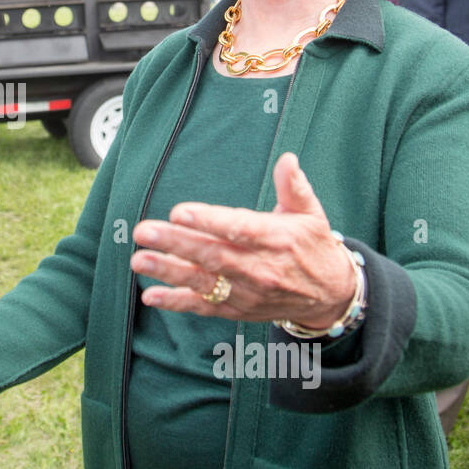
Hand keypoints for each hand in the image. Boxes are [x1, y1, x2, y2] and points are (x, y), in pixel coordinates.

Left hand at [129, 152, 354, 328]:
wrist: (329, 295)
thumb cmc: (313, 247)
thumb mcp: (311, 214)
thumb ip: (294, 186)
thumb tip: (287, 159)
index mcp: (276, 238)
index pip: (239, 229)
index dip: (208, 221)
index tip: (180, 212)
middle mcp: (259, 268)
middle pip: (212, 254)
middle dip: (175, 243)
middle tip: (143, 231)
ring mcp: (247, 292)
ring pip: (203, 281)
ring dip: (168, 271)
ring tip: (139, 260)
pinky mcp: (238, 309)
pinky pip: (204, 307)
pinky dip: (177, 302)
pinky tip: (151, 296)